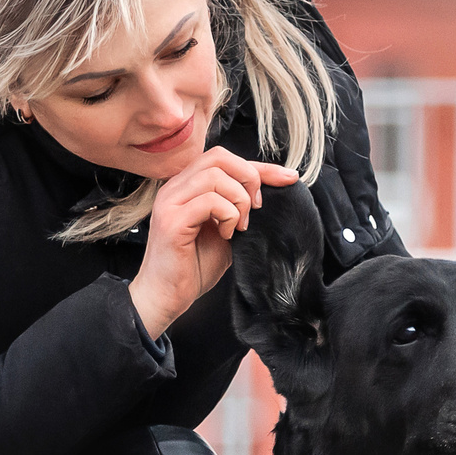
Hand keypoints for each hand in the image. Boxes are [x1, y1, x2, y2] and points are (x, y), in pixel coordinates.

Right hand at [128, 149, 297, 338]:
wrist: (167, 297)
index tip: (288, 178)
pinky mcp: (171, 221)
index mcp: (186, 187)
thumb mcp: (226, 231)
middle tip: (255, 208)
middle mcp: (174, 188)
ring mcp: (170, 202)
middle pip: (219, 157)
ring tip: (239, 226)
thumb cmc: (193, 267)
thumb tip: (269, 193)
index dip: (261, 166)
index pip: (225, 160)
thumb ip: (238, 209)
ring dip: (238, 200)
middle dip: (249, 177)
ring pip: (215, 175)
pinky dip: (227, 215)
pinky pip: (209, 200)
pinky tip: (226, 234)